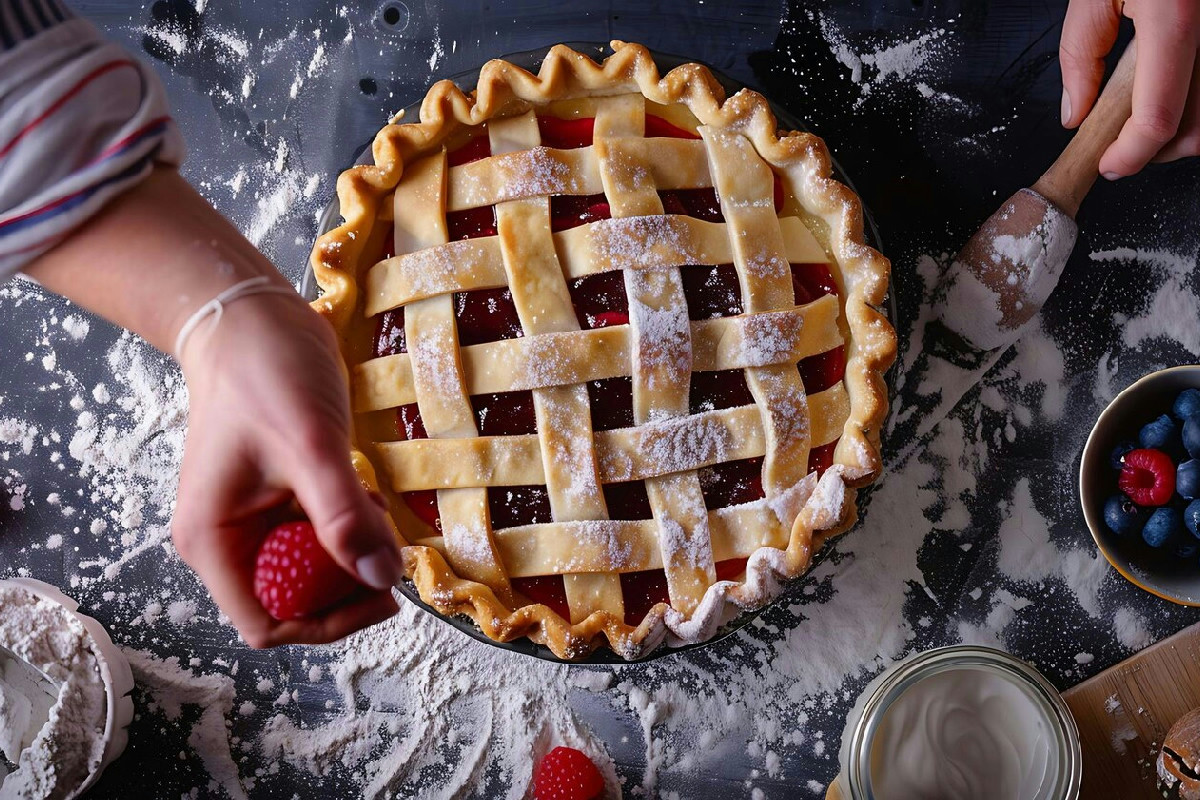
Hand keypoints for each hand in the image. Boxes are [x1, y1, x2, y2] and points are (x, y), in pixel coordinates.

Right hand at [171, 289, 401, 646]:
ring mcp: (253, 519)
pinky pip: (319, 535)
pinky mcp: (279, 497)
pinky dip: (350, 526)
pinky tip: (365, 494)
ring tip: (375, 511)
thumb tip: (382, 578)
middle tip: (388, 549)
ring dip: (353, 553)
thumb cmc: (265, 374)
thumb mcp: (310, 446)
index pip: (266, 623)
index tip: (378, 595)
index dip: (325, 623)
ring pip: (312, 569)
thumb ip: (343, 516)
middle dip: (346, 585)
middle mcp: (228, 540)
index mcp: (214, 541)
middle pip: (294, 602)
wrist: (251, 319)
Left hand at [1060, 0, 1199, 176]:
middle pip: (1198, 124)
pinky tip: (1172, 88)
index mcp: (1177, 16)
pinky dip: (1197, 98)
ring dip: (1182, 127)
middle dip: (1158, 148)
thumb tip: (1076, 114)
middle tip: (1123, 145)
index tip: (1109, 165)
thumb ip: (1082, 55)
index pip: (1158, 116)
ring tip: (1143, 116)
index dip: (1131, 155)